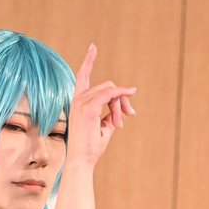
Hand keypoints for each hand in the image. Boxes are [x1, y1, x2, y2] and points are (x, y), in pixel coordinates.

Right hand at [65, 43, 136, 166]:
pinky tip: (131, 93)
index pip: (83, 76)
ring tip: (119, 123)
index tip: (93, 47)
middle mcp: (77, 99)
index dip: (88, 61)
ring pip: (110, 91)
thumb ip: (110, 115)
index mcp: (78, 102)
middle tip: (128, 116)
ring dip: (120, 106)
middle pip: (107, 86)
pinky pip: (110, 94)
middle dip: (121, 100)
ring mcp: (81, 103)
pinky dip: (121, 94)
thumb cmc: (90, 148)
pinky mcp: (88, 108)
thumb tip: (119, 108)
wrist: (81, 161)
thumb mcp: (103, 127)